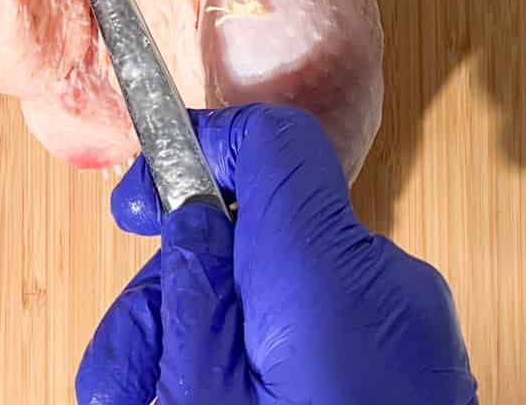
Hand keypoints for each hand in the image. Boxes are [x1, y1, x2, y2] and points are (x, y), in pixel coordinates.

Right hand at [77, 105, 476, 404]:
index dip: (199, 147)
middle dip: (174, 297)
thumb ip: (194, 297)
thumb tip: (189, 222)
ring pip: (278, 294)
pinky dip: (259, 364)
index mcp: (333, 279)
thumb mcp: (207, 400)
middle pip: (254, 236)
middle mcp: (384, 290)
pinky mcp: (407, 374)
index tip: (138, 199)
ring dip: (202, 346)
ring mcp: (405, 336)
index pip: (272, 146)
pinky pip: (319, 335)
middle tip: (118, 381)